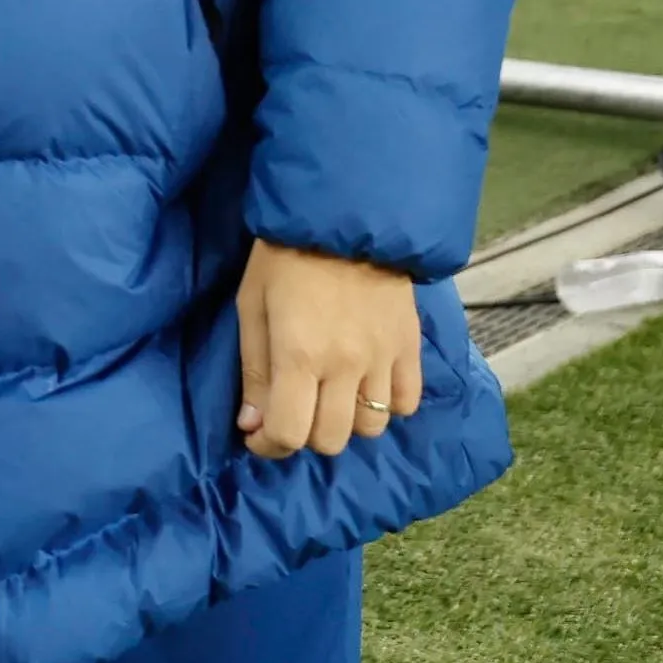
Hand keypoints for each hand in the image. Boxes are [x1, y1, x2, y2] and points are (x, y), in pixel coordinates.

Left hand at [233, 240, 421, 457]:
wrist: (345, 217)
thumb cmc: (284, 258)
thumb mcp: (252, 307)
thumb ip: (254, 371)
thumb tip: (252, 426)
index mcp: (299, 355)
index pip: (289, 433)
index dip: (269, 445)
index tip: (258, 435)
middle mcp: (345, 365)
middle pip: (331, 440)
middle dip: (305, 435)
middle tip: (293, 410)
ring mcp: (383, 359)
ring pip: (371, 428)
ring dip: (345, 422)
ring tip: (330, 397)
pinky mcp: (410, 347)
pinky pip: (407, 403)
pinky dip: (387, 405)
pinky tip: (366, 385)